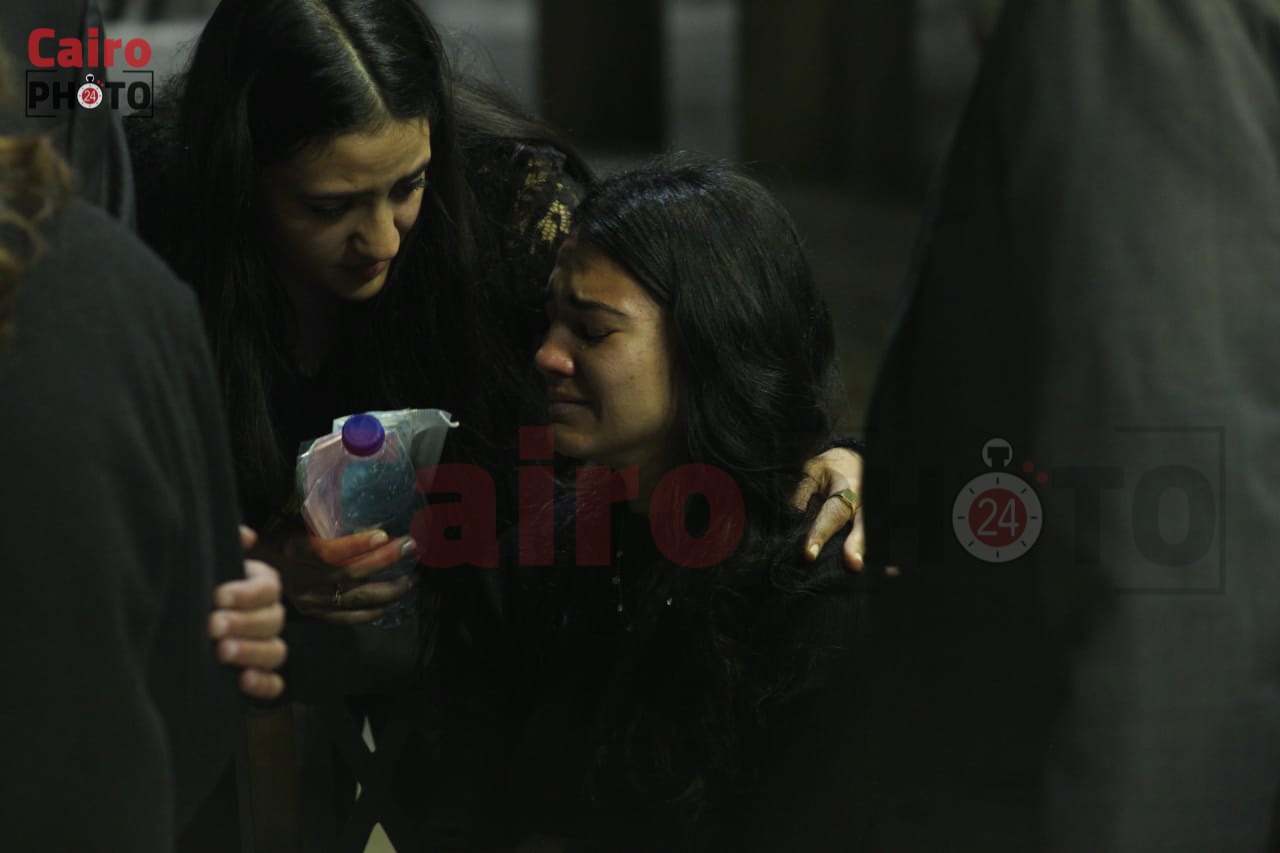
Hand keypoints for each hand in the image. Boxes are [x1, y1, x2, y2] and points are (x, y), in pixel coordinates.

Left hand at [210, 526, 287, 699]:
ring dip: (252, 651)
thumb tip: (247, 535)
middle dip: (243, 622)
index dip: (247, 593)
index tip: (218, 596)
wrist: (170, 638)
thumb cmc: (194, 592)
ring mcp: (266, 649)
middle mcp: (267, 618)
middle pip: (274, 619)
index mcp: (258, 588)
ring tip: (221, 652)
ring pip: (276, 651)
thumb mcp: (204, 567)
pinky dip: (263, 683)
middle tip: (213, 626)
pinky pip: (275, 685)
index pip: (269, 587)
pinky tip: (243, 680)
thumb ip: (223, 546)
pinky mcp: (260, 679)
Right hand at [253, 517, 416, 625]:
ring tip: (410, 579)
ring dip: (388, 590)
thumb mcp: (295, 524)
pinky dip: (373, 611)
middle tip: (412, 548)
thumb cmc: (280, 539)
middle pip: (349, 573)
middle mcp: (301, 577)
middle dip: (385, 561)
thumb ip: (324, 523)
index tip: (384, 535)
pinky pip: (348, 618)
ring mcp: (308, 599)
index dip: (358, 544)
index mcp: (294, 549)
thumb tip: (372, 519)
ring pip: (354, 598)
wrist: (251, 572)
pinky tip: (392, 603)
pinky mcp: (313, 614)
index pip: (329, 549)